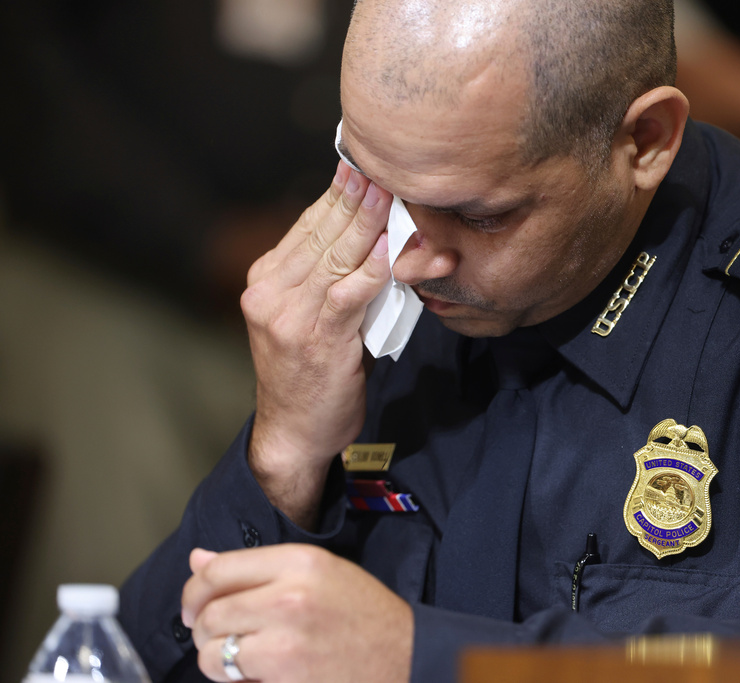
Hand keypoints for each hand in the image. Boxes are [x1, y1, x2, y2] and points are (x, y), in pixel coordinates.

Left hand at [183, 545, 412, 682]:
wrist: (405, 656)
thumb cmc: (363, 614)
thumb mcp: (319, 572)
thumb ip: (257, 567)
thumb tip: (198, 559)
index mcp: (299, 562)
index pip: (218, 570)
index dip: (194, 590)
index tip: (194, 606)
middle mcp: (290, 598)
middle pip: (210, 613)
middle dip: (204, 630)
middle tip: (217, 637)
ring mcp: (287, 643)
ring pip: (213, 653)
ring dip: (218, 660)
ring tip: (243, 660)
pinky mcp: (286, 680)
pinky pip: (234, 681)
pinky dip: (238, 682)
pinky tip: (262, 676)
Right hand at [240, 162, 392, 527]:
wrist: (293, 434)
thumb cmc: (309, 376)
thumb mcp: (311, 319)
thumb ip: (330, 281)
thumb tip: (370, 241)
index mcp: (266, 280)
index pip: (307, 227)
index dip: (338, 196)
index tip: (362, 168)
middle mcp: (270, 291)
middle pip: (321, 233)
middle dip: (357, 199)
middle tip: (384, 167)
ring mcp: (289, 315)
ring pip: (336, 256)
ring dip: (371, 225)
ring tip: (395, 195)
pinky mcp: (315, 338)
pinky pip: (349, 293)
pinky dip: (374, 269)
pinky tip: (393, 248)